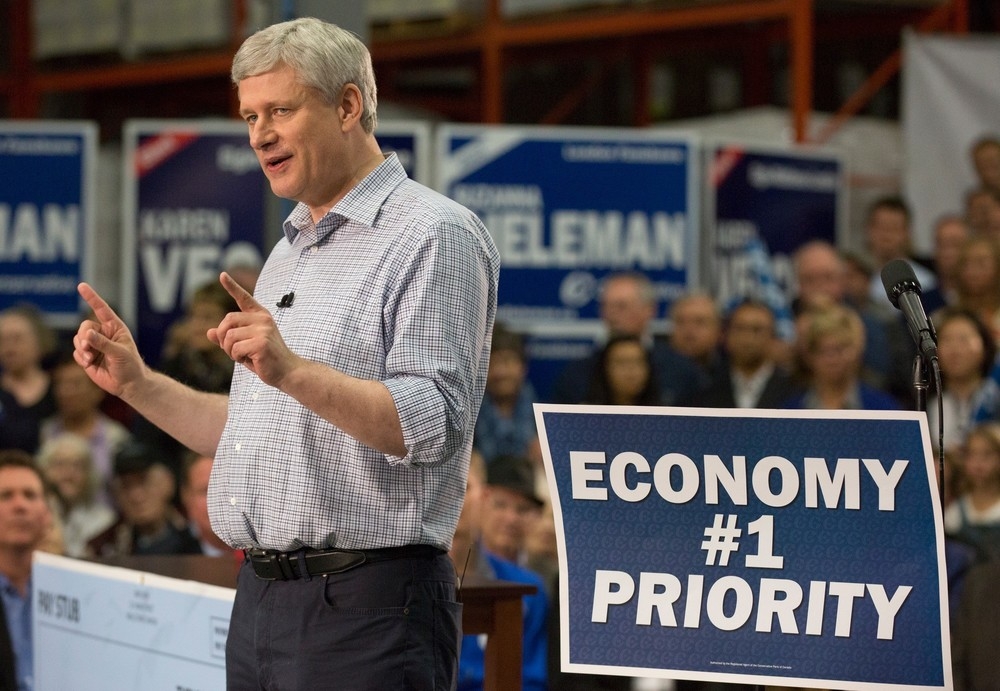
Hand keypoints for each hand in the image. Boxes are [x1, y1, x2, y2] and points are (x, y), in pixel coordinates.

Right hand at [74, 283, 144, 397]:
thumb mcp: (119, 353)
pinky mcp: (87, 356)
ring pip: (78, 339)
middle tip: (88, 348)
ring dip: (82, 349)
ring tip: (91, 358)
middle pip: (84, 326)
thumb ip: (103, 343)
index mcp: (115, 327)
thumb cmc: (130, 366)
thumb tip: (87, 334)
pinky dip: (80, 357)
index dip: (92, 297)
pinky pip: (76, 352)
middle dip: (84, 337)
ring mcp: (94, 345)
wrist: (128, 384)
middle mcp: (103, 333)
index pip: (101, 309)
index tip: (81, 286)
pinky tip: (89, 364)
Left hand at [209, 272, 300, 386]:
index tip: (222, 275)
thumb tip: (208, 332)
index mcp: (260, 316)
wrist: (287, 372)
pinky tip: (250, 360)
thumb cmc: (266, 359)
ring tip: (243, 356)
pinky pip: (235, 348)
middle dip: (222, 337)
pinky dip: (237, 357)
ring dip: (230, 350)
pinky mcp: (261, 342)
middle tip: (231, 350)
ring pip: (229, 336)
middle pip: (227, 320)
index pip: (244, 298)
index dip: (232, 286)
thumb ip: (228, 338)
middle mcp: (262, 319)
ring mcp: (263, 330)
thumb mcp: (245, 346)